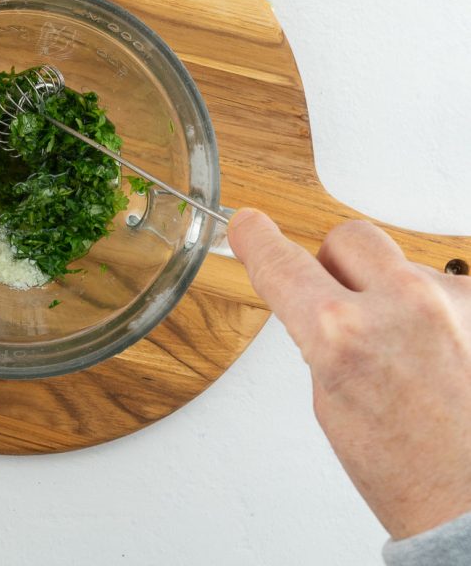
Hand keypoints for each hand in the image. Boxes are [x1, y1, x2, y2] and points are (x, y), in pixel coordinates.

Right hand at [229, 210, 470, 540]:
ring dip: (394, 295)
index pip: (281, 261)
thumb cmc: (410, 475)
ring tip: (409, 353)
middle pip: (349, 238)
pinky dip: (437, 313)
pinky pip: (444, 288)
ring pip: (402, 265)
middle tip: (346, 305)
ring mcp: (453, 303)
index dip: (257, 239)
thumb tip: (319, 298)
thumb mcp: (331, 403)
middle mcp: (400, 305)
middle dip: (337, 265)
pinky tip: (442, 354)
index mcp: (341, 333)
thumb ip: (320, 336)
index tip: (249, 225)